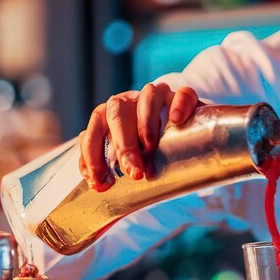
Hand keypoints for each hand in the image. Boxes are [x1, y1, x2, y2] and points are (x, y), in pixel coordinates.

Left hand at [79, 83, 199, 190]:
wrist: (184, 135)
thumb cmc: (148, 150)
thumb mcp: (127, 158)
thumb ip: (110, 167)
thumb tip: (99, 185)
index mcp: (111, 115)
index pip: (95, 128)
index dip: (93, 155)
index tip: (101, 182)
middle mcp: (131, 102)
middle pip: (118, 112)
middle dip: (123, 145)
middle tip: (133, 173)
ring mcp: (158, 97)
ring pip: (148, 97)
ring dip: (146, 123)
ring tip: (150, 147)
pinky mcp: (185, 98)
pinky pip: (183, 94)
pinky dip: (179, 104)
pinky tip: (177, 120)